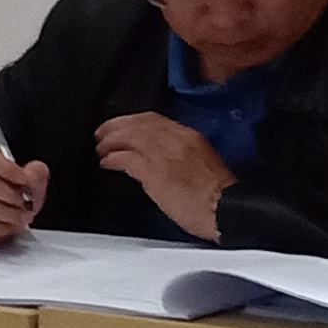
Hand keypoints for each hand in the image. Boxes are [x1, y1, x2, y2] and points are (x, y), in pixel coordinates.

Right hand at [0, 145, 51, 245]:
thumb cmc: (5, 194)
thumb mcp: (25, 181)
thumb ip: (34, 174)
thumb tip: (34, 174)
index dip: (7, 168)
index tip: (24, 180)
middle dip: (9, 195)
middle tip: (25, 205)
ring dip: (6, 214)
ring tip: (21, 218)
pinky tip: (10, 227)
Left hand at [94, 113, 233, 241]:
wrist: (226, 208)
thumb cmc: (219, 195)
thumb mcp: (202, 163)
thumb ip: (181, 154)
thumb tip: (162, 158)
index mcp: (189, 137)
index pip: (155, 119)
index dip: (133, 121)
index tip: (123, 124)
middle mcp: (174, 141)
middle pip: (138, 124)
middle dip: (116, 126)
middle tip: (102, 132)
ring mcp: (163, 155)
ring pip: (129, 138)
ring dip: (111, 142)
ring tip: (101, 148)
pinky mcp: (154, 173)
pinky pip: (126, 159)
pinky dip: (113, 159)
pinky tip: (107, 163)